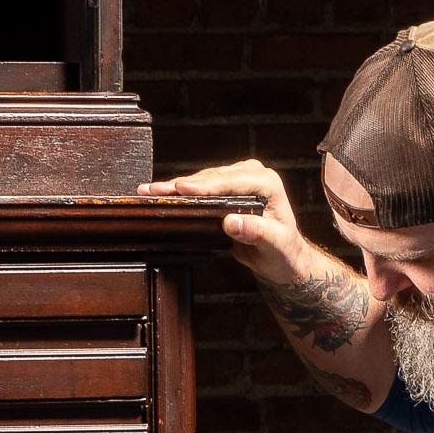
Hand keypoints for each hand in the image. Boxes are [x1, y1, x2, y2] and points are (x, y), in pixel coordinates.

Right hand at [135, 157, 301, 263]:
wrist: (281, 257)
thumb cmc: (283, 251)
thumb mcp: (275, 244)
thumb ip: (256, 232)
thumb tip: (231, 222)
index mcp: (267, 183)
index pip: (231, 182)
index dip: (206, 185)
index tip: (183, 189)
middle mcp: (252, 175)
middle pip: (212, 178)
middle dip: (182, 186)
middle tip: (157, 190)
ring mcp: (237, 179)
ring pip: (201, 180)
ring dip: (175, 187)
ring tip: (150, 191)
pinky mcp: (224, 188)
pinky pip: (200, 188)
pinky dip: (180, 193)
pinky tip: (160, 193)